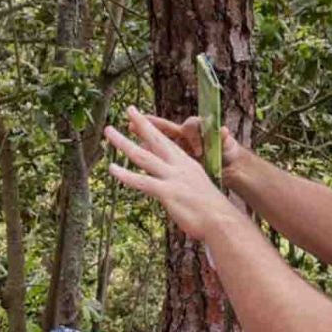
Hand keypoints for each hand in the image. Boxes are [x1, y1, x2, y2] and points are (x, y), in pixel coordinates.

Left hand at [105, 106, 243, 243]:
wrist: (223, 222)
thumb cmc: (211, 211)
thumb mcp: (196, 189)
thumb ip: (181, 183)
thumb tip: (168, 186)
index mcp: (187, 164)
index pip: (167, 141)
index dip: (153, 129)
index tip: (141, 118)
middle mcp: (180, 166)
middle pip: (156, 139)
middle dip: (141, 123)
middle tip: (128, 109)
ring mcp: (173, 178)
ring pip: (143, 156)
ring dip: (124, 143)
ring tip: (108, 132)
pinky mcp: (168, 192)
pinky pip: (143, 182)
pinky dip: (126, 175)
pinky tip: (112, 169)